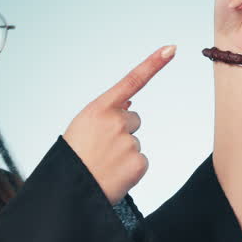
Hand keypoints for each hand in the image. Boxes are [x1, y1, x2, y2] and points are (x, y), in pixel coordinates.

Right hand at [62, 45, 176, 204]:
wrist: (69, 192)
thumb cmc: (72, 159)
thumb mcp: (82, 128)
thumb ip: (105, 114)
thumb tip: (129, 104)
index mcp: (98, 109)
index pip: (131, 81)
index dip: (153, 63)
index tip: (172, 48)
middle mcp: (115, 121)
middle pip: (133, 119)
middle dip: (122, 133)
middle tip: (101, 150)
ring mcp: (128, 141)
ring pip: (135, 142)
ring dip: (123, 154)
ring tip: (103, 165)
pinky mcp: (138, 162)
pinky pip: (140, 161)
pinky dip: (129, 170)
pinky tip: (113, 176)